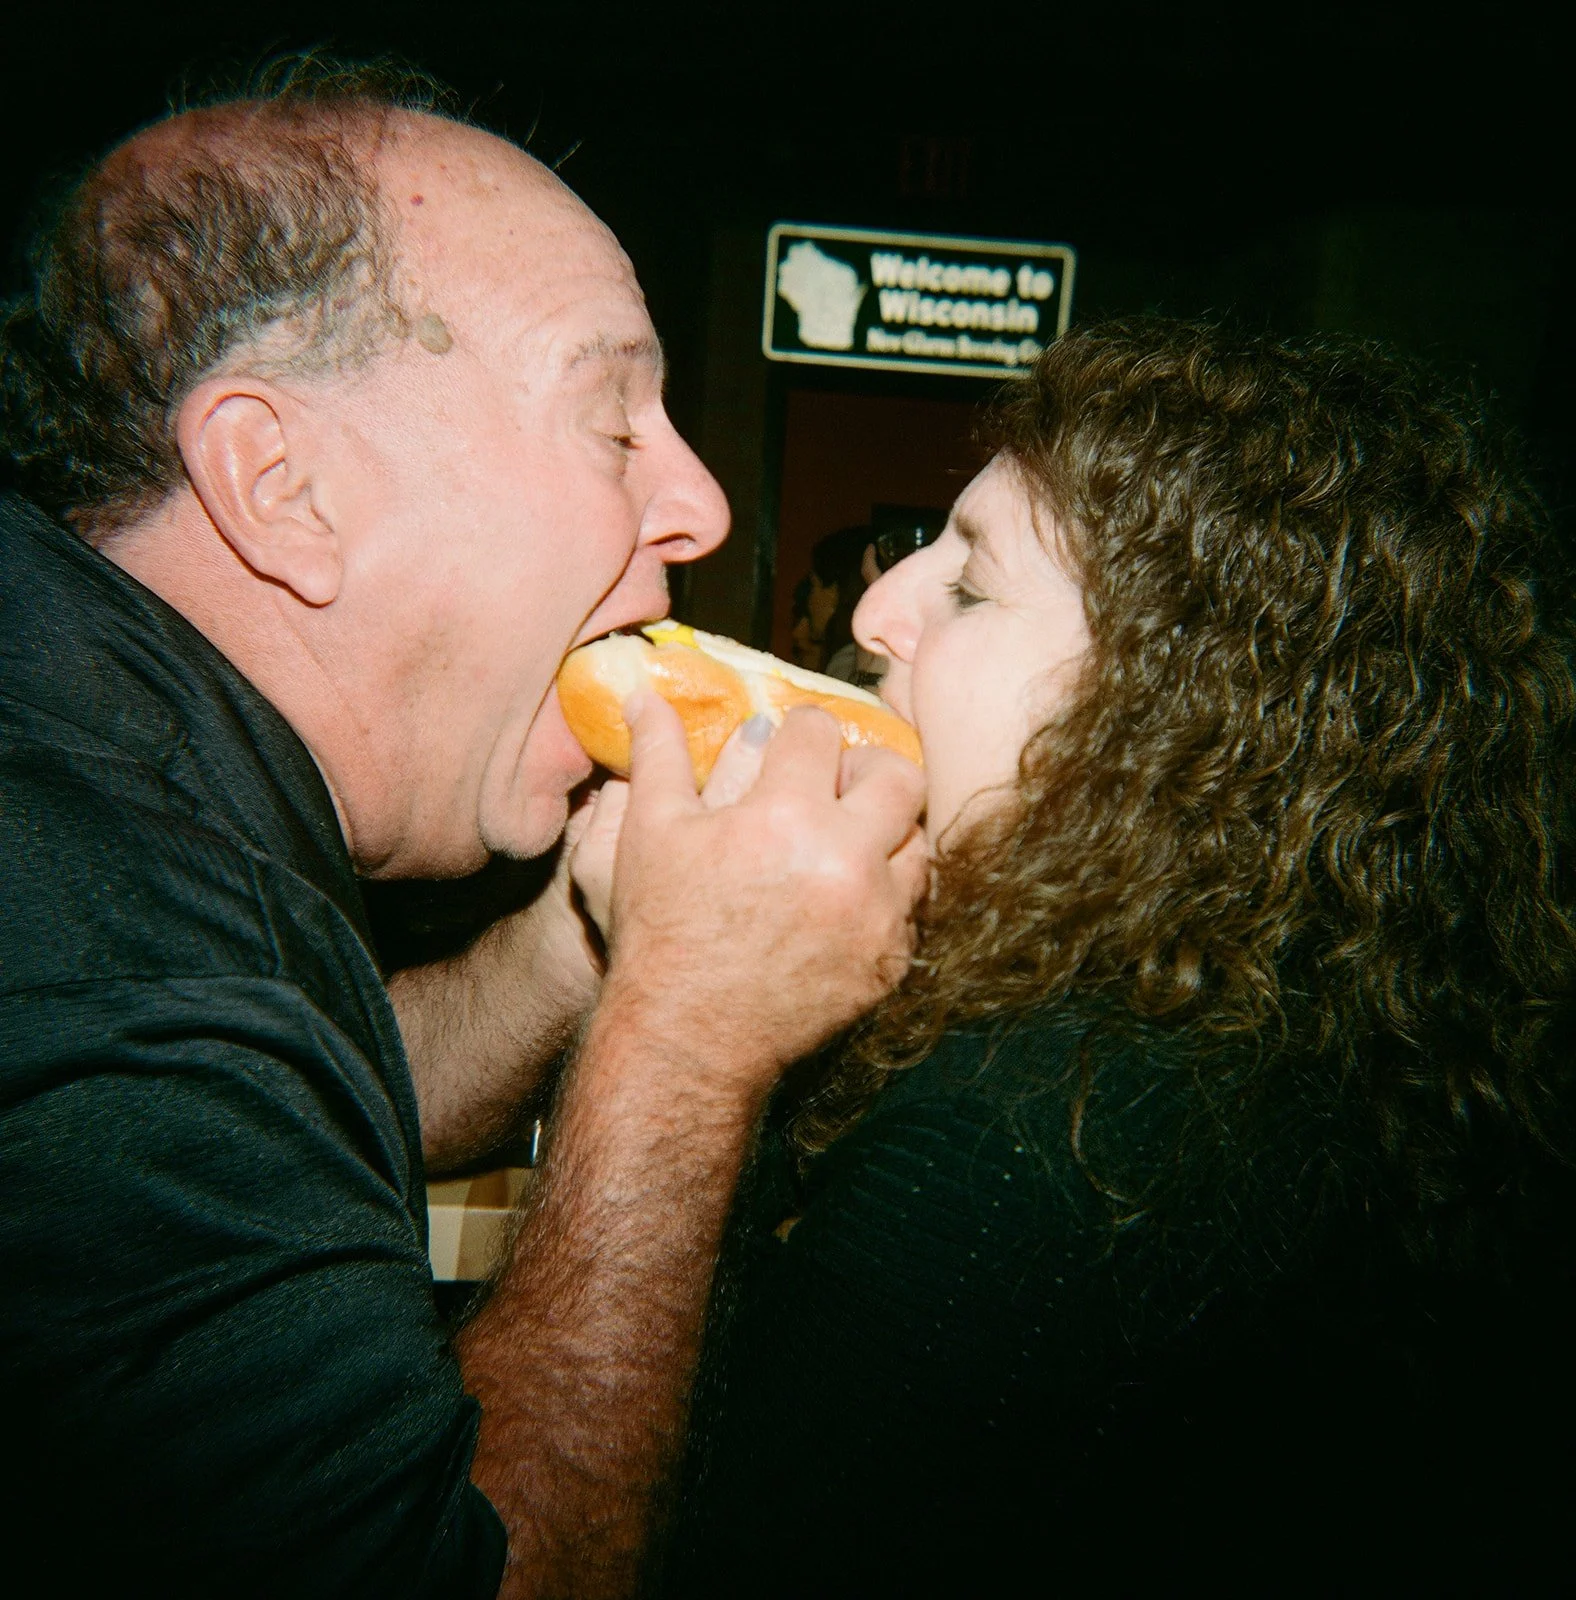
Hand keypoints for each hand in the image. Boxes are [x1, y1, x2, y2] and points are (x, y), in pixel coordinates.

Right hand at [596, 695, 926, 1100]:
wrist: (690, 1036)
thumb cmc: (663, 929)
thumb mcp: (650, 832)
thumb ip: (658, 753)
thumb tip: (646, 693)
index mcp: (786, 815)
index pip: (821, 731)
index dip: (801, 733)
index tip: (788, 751)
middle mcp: (846, 859)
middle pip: (899, 775)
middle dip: (868, 768)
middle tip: (836, 785)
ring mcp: (878, 914)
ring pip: (918, 842)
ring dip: (885, 833)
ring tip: (845, 844)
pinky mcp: (893, 961)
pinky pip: (914, 908)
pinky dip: (888, 896)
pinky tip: (847, 899)